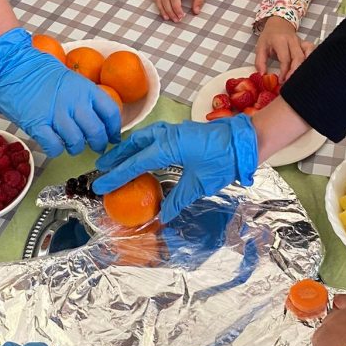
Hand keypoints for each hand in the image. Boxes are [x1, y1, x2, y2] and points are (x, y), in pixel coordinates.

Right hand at [0, 28, 120, 157]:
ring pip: (77, 142)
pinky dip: (56, 150)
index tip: (113, 138)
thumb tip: (99, 120)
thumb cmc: (40, 74)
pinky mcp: (37, 124)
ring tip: (71, 146)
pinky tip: (53, 145)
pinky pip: (54, 147)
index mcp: (85, 89)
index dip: (114, 130)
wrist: (12, 66)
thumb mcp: (70, 79)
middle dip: (99, 144)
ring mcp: (56, 113)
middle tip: (96, 148)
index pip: (110, 112)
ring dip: (76, 149)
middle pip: (96, 131)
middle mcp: (74, 101)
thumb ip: (85, 97)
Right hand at [92, 115, 257, 222]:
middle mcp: (166, 135)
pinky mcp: (180, 131)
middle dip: (116, 158)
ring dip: (128, 148)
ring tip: (115, 159)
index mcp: (168, 147)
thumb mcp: (200, 184)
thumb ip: (178, 199)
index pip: (135, 163)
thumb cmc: (223, 160)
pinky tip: (141, 151)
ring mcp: (173, 130)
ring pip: (143, 137)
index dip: (116, 175)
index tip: (100, 184)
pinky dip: (141, 143)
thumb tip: (162, 216)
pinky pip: (153, 135)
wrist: (245, 141)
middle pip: (133, 146)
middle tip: (100, 169)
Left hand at [254, 16, 312, 79]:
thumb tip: (262, 75)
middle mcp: (292, 40)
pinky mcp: (306, 44)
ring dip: (305, 66)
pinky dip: (312, 59)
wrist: (278, 23)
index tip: (281, 80)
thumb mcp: (260, 47)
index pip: (285, 58)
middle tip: (290, 82)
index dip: (284, 71)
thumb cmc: (270, 36)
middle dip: (295, 72)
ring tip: (300, 77)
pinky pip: (312, 51)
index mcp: (280, 40)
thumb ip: (260, 62)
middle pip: (298, 57)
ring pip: (308, 54)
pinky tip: (307, 68)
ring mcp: (301, 41)